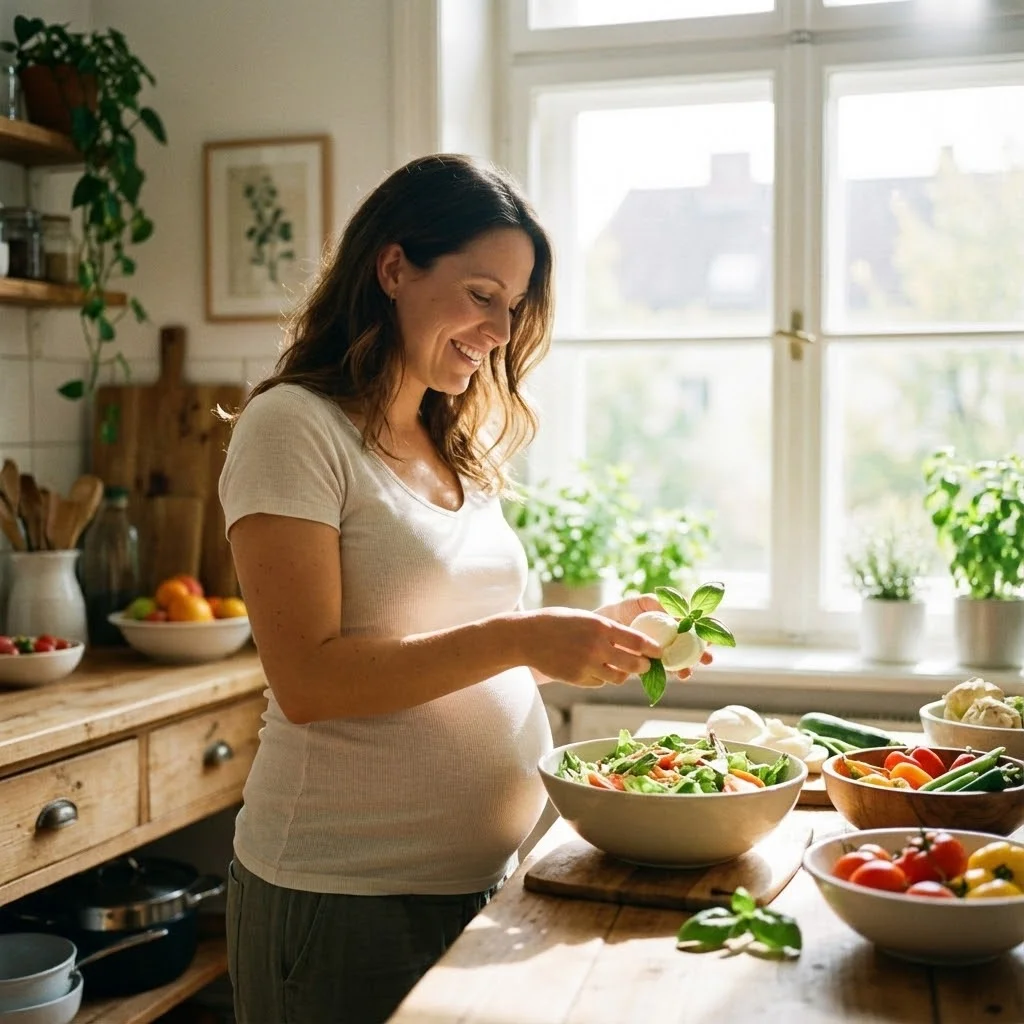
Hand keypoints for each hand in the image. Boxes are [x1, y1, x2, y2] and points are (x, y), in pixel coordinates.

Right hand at [521, 606, 663, 687]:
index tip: (659, 652)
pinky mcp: (577, 678)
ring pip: (618, 677)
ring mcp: (587, 665)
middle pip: (634, 664)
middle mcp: (597, 647)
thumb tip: (630, 641)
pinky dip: (601, 678)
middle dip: (643, 666)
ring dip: (622, 673)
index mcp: (602, 627)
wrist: (527, 636)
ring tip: (617, 667)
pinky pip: (599, 682)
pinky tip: (593, 669)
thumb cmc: (556, 622)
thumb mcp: (585, 618)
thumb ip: (606, 630)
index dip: (652, 649)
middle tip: (644, 665)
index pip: (638, 641)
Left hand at [593, 592, 713, 680]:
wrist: (604, 624)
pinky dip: (669, 673)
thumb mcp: (643, 602)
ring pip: (680, 661)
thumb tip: (677, 613)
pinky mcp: (651, 664)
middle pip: (692, 647)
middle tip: (707, 659)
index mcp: (674, 621)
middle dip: (702, 654)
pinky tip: (674, 675)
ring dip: (687, 667)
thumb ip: (659, 604)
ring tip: (687, 672)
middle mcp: (672, 638)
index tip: (710, 638)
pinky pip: (663, 670)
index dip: (708, 632)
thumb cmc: (626, 609)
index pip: (697, 627)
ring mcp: (662, 652)